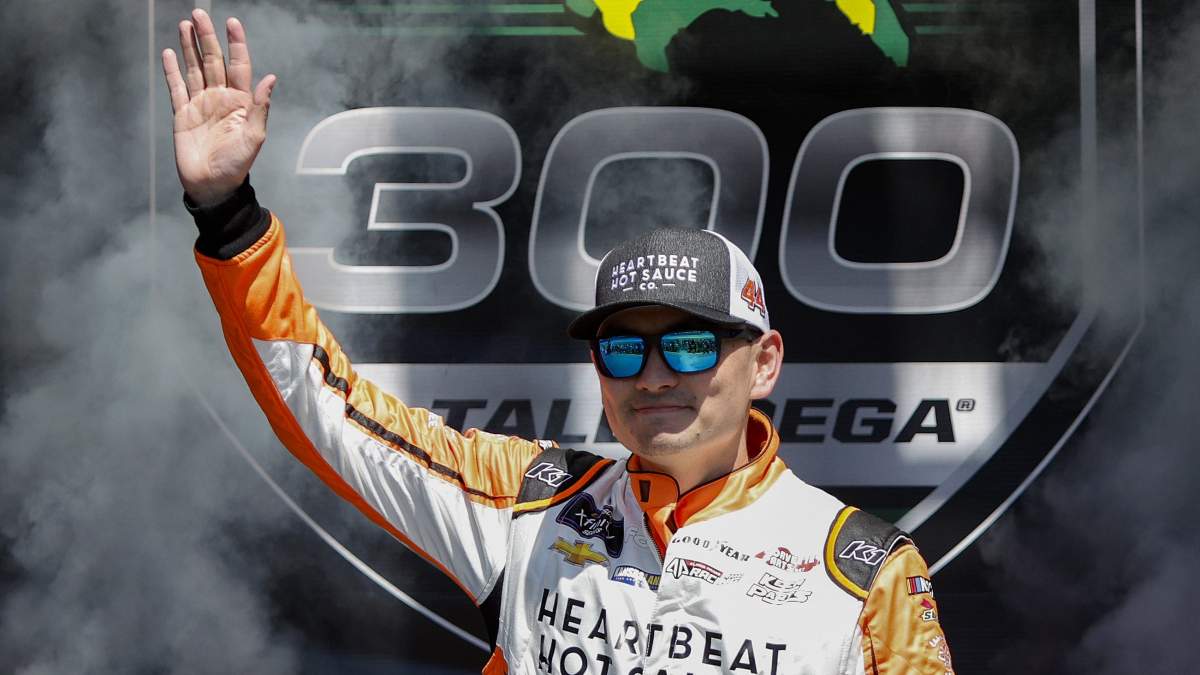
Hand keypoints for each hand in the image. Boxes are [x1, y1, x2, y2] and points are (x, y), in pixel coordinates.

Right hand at [162, 9, 275, 205]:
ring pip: (194, 69)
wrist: (213, 186)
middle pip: (213, 61)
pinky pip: (176, 88)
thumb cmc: (237, 164)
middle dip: (207, 37)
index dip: (236, 44)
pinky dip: (172, 71)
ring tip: (185, 25)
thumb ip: (261, 106)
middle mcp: (220, 98)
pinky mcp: (182, 114)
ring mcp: (200, 104)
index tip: (232, 22)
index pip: (238, 65)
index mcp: (241, 102)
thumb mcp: (254, 136)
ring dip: (190, 48)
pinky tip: (169, 53)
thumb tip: (271, 78)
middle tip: (199, 13)